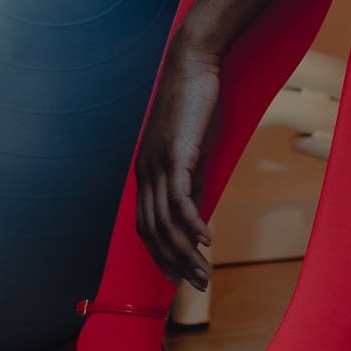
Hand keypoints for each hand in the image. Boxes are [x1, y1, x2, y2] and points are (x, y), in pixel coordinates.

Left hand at [135, 24, 220, 292]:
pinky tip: (205, 241)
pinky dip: (191, 225)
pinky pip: (180, 201)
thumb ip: (191, 181)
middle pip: (153, 232)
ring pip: (165, 223)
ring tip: (204, 273)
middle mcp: (145, 174)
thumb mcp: (192, 150)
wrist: (192, 65)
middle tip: (197, 284)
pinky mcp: (175, 156)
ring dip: (185, 253)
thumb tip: (197, 212)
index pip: (147, 227)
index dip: (160, 255)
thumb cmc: (194, 104)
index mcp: (145, 173)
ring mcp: (157, 166)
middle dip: (174, 263)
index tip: (178, 276)